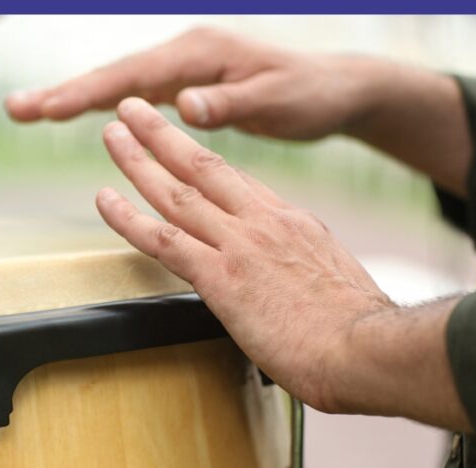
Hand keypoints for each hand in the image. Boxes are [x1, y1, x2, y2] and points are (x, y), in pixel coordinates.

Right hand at [5, 26, 367, 139]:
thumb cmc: (308, 95)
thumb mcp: (276, 100)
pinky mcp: (183, 85)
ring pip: (116, 85)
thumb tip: (184, 106)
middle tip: (14, 108)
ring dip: (71, 97)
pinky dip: (98, 104)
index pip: (132, 76)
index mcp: (200, 53)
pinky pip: (132, 95)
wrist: (333, 88)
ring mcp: (181, 69)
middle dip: (62, 92)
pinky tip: (74, 113)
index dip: (88, 93)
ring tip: (27, 111)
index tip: (49, 110)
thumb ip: (230, 102)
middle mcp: (184, 55)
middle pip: (112, 76)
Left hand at [94, 97, 470, 430]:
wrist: (369, 349)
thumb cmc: (359, 332)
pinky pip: (163, 239)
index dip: (202, 163)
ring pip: (176, 192)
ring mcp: (239, 246)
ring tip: (111, 135)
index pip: (239, 183)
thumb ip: (302, 272)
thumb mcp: (336, 282)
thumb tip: (289, 286)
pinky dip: (128, 218)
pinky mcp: (220, 278)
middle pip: (202, 167)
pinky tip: (106, 199)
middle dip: (162, 135)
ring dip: (137, 160)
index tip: (180, 150)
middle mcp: (263, 223)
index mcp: (293, 223)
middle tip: (133, 111)